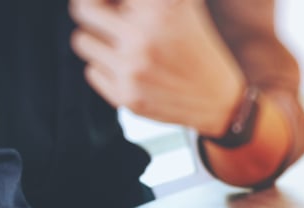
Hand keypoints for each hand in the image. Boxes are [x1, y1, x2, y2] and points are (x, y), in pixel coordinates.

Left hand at [69, 0, 243, 136]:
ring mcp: (133, 69)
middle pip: (82, 10)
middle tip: (105, 16)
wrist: (221, 102)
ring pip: (82, 41)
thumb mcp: (183, 6)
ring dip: (99, 40)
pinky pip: (91, 71)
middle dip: (93, 10)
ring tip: (122, 46)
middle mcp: (143, 38)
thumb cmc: (198, 48)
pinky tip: (132, 71)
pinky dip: (107, 68)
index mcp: (159, 9)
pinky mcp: (127, 96)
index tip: (114, 6)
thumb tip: (110, 0)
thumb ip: (145, 1)